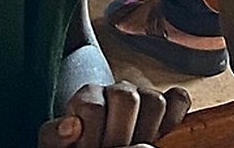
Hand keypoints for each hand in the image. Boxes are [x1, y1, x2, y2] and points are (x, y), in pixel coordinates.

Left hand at [38, 82, 190, 147]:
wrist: (92, 143)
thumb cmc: (76, 146)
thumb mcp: (56, 144)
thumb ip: (55, 136)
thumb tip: (71, 126)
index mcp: (88, 96)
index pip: (93, 106)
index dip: (91, 134)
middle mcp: (117, 91)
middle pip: (126, 98)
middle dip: (120, 134)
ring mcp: (143, 96)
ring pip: (155, 100)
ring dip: (146, 130)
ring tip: (133, 146)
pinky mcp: (166, 105)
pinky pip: (178, 99)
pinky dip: (174, 117)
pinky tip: (160, 136)